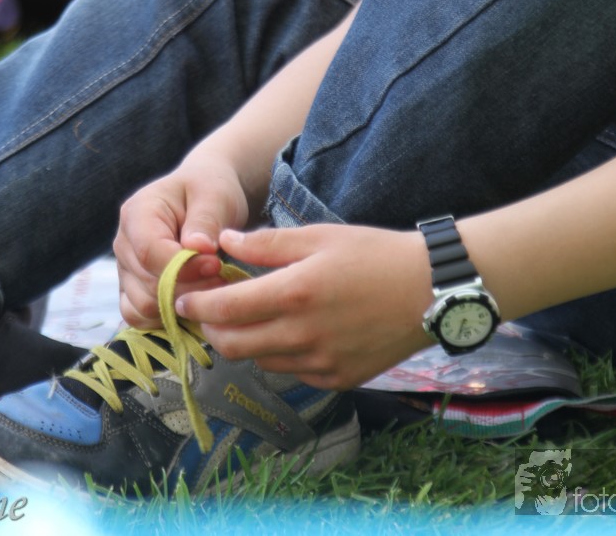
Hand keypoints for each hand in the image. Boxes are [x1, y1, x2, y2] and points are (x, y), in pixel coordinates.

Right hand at [113, 155, 250, 328]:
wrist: (204, 197)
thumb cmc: (209, 191)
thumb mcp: (215, 196)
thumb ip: (206, 221)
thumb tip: (198, 248)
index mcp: (137, 214)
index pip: (150, 253)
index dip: (184, 268)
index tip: (216, 264)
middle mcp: (123, 244)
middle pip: (147, 285)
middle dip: (189, 287)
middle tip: (221, 276)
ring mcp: (125, 269)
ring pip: (143, 306)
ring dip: (181, 304)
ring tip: (211, 287)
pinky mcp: (132, 289)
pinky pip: (139, 316)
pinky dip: (166, 317)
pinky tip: (194, 302)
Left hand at [174, 224, 436, 388]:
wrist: (433, 289)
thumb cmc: (375, 254)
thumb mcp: (319, 237)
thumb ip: (265, 244)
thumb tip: (222, 241)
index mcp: (294, 294)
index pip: (223, 310)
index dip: (195, 307)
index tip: (182, 299)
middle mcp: (302, 335)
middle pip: (232, 345)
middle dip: (212, 330)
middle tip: (208, 313)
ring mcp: (321, 363)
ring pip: (260, 361)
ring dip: (246, 343)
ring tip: (252, 319)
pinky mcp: (338, 379)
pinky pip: (292, 372)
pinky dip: (280, 354)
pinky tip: (291, 332)